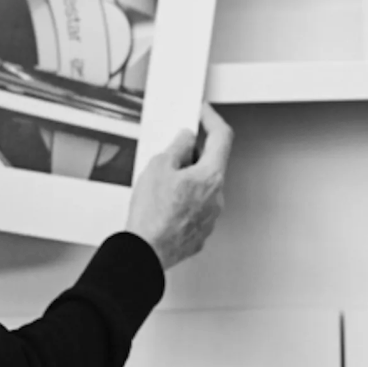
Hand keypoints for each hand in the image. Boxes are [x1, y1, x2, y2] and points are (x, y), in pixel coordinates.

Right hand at [123, 105, 232, 270]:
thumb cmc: (152, 216)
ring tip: (163, 183)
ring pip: (204, 187)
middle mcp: (217, 197)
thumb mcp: (159, 167)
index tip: (204, 113)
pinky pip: (197, 207)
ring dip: (188, 179)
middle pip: (212, 164)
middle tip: (174, 150)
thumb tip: (185, 139)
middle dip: (195, 153)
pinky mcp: (201, 231)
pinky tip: (166, 202)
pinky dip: (185, 200)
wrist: (145, 252)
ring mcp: (211, 216)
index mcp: (211, 176)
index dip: (212, 120)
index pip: (222, 137)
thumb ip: (177, 147)